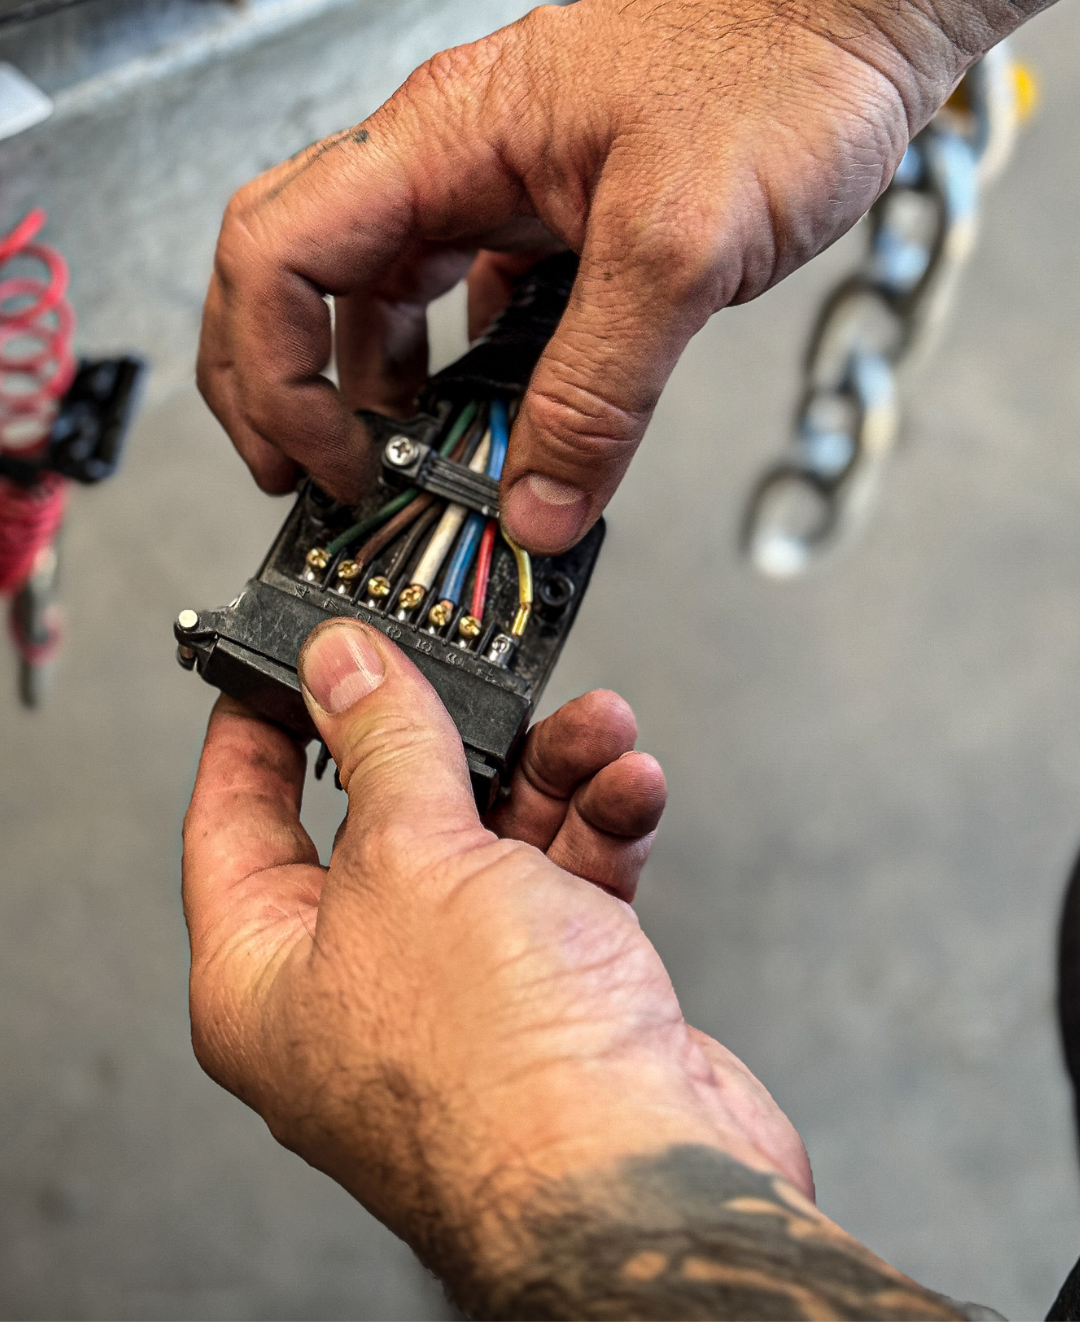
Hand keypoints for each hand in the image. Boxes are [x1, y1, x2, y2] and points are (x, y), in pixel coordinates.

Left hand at [182, 618, 810, 1306]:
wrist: (640, 1178)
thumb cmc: (496, 1078)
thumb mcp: (413, 859)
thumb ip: (383, 742)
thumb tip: (341, 665)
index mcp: (267, 980)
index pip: (234, 825)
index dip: (257, 729)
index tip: (290, 661)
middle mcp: (357, 992)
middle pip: (386, 820)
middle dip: (450, 740)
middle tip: (472, 675)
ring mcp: (459, 996)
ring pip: (490, 840)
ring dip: (550, 772)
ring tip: (592, 727)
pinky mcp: (552, 999)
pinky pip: (564, 882)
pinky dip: (598, 826)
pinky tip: (627, 786)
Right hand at [198, 0, 1079, 553]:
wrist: (861, 11)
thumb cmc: (781, 66)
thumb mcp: (685, 244)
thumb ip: (603, 387)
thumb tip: (539, 505)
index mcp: (444, 133)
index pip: (276, 248)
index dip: (271, 370)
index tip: (320, 458)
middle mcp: (450, 150)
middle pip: (292, 265)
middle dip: (277, 378)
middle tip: (309, 475)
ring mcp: (495, 176)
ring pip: (376, 286)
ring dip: (368, 382)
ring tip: (397, 466)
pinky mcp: (549, 205)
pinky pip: (464, 293)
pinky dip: (457, 367)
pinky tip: (493, 419)